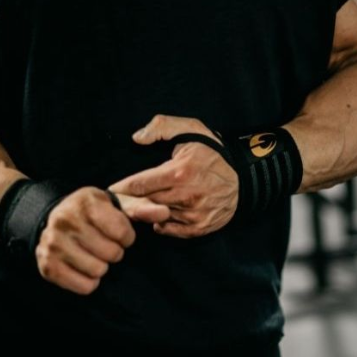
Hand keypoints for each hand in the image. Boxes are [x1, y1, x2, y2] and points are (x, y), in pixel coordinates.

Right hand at [36, 187, 169, 294]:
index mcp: (86, 201)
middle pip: (112, 253)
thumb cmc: (96, 212)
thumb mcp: (118, 204)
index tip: (118, 231)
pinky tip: (83, 266)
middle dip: (114, 251)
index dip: (126, 236)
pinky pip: (84, 287)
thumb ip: (142, 208)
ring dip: (102, 265)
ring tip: (94, 253)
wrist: (56, 217)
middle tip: (104, 243)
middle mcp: (65, 219)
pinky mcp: (47, 265)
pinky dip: (90, 281)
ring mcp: (52, 243)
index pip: (124, 233)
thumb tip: (165, 212)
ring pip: (98, 270)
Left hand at [109, 115, 238, 238]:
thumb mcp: (190, 128)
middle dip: (132, 200)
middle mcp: (185, 196)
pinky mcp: (199, 227)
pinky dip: (162, 222)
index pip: (139, 184)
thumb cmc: (213, 151)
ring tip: (143, 203)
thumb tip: (136, 138)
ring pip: (156, 216)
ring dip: (148, 210)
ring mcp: (193, 214)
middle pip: (144, 203)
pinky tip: (164, 210)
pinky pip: (168, 229)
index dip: (123, 187)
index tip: (112, 189)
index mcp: (179, 172)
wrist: (244, 176)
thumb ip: (161, 127)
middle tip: (123, 198)